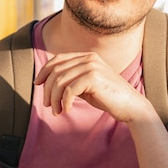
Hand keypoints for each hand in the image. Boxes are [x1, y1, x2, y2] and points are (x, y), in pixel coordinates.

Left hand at [34, 52, 150, 121]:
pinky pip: (69, 90)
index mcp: (87, 56)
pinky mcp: (94, 78)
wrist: (130, 106)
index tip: (37, 84)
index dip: (44, 71)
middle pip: (56, 71)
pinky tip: (67, 110)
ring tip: (56, 111)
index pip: (58, 59)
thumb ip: (72, 80)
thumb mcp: (86, 85)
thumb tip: (47, 83)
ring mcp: (92, 66)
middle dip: (48, 89)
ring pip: (60, 81)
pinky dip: (65, 102)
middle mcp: (89, 58)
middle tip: (48, 105)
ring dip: (54, 98)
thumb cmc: (107, 97)